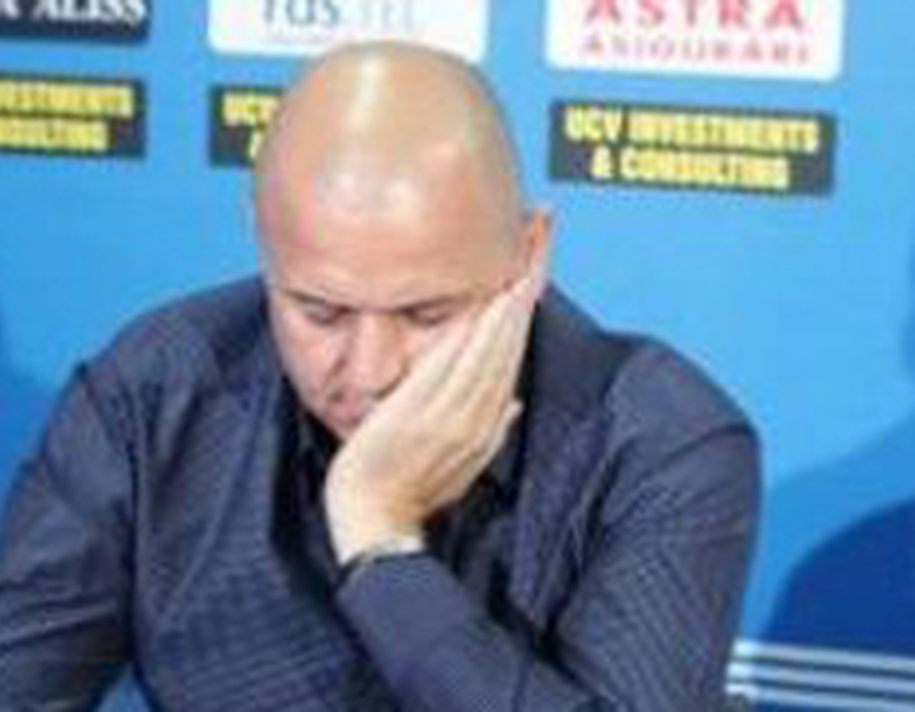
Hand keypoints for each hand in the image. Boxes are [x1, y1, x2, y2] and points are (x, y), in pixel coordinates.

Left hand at [325, 240, 548, 562]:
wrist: (374, 521)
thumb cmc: (410, 491)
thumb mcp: (458, 464)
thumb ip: (489, 431)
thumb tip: (514, 401)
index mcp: (487, 424)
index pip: (514, 352)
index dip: (527, 304)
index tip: (535, 262)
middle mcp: (478, 415)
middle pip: (511, 338)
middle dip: (526, 283)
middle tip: (540, 230)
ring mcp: (450, 414)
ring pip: (490, 346)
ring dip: (508, 297)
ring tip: (522, 250)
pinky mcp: (419, 412)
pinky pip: (451, 362)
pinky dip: (473, 330)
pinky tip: (487, 299)